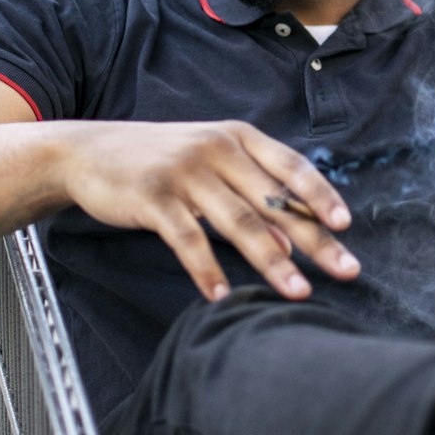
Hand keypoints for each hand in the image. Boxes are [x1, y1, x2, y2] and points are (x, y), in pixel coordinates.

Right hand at [59, 119, 357, 302]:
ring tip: (298, 293)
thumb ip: (251, 195)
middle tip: (346, 270)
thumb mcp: (210, 165)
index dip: (321, 195)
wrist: (88, 151)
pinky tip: (222, 297)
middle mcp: (217, 149)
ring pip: (240, 222)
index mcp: (238, 137)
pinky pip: (188, 239)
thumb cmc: (161, 162)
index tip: (346, 225)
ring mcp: (185, 171)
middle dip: (315, 239)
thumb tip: (293, 241)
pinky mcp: (153, 196)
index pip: (291, 166)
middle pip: (275, 201)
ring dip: (273, 262)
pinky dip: (207, 270)